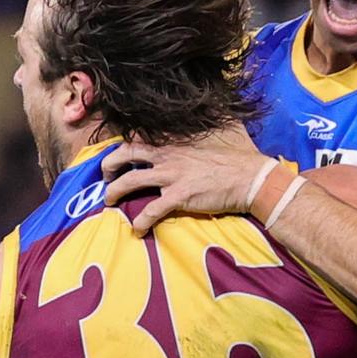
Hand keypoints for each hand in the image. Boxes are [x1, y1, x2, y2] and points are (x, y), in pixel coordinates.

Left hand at [102, 122, 272, 233]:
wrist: (250, 178)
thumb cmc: (236, 160)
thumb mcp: (216, 139)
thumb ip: (202, 135)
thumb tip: (206, 127)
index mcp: (174, 143)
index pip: (140, 139)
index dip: (124, 147)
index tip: (118, 156)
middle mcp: (167, 156)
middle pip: (125, 154)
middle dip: (109, 165)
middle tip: (106, 178)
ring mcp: (171, 176)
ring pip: (130, 181)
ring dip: (114, 192)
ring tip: (109, 203)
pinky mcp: (178, 197)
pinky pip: (151, 210)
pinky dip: (140, 222)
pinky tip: (137, 230)